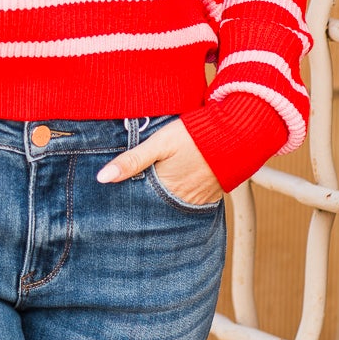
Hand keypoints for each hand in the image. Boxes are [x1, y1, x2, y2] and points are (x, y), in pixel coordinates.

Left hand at [96, 117, 222, 207]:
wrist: (236, 132)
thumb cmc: (196, 134)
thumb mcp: (158, 143)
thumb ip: (131, 160)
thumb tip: (102, 178)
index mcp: (165, 189)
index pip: (139, 202)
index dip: (128, 198)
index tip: (117, 198)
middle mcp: (182, 200)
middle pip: (156, 207)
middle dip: (145, 204)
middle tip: (135, 196)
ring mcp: (198, 200)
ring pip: (172, 206)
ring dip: (163, 200)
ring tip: (156, 191)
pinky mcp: (211, 196)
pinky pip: (190, 202)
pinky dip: (181, 198)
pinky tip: (175, 187)